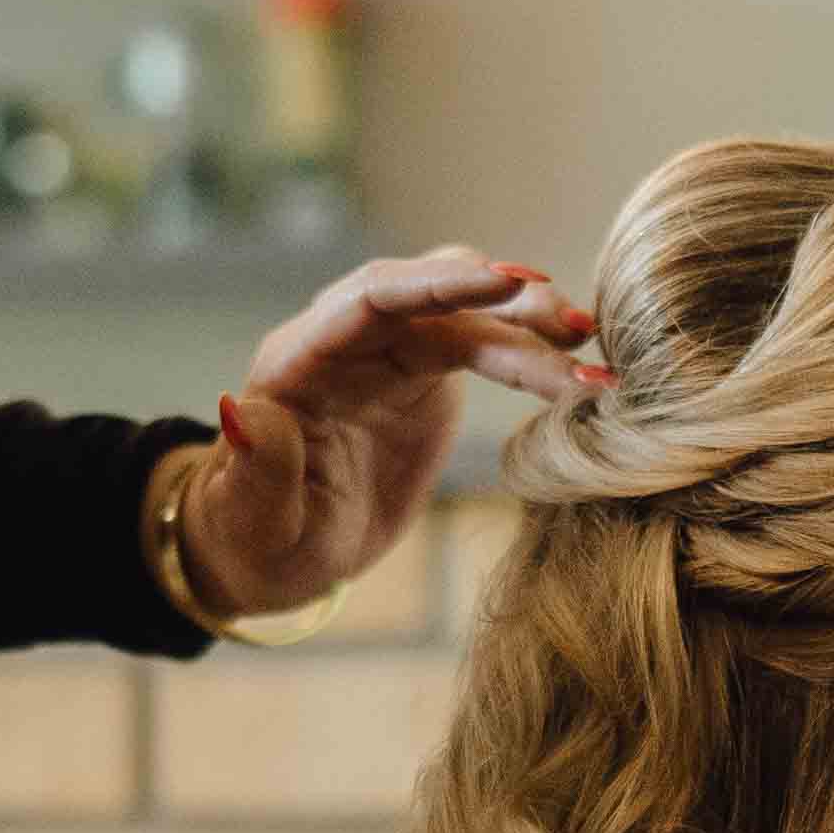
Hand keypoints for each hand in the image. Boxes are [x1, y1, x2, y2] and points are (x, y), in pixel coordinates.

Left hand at [175, 244, 599, 617]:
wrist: (276, 549)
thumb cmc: (254, 537)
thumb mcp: (250, 518)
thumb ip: (256, 467)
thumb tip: (243, 411)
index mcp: (299, 361)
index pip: (370, 298)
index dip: (437, 285)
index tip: (505, 283)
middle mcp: (348, 342)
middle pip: (429, 293)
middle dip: (500, 297)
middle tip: (569, 321)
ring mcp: (391, 355)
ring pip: (468, 317)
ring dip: (529, 325)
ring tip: (590, 346)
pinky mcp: (426, 376)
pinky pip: (486, 347)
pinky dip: (533, 359)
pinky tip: (583, 376)